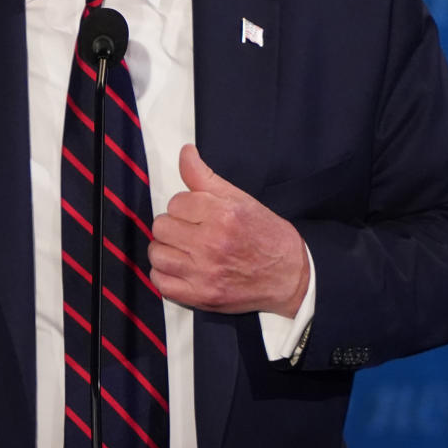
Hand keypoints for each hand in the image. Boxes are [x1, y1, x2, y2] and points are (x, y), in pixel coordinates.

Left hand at [149, 144, 309, 317]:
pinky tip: (180, 268)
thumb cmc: (265, 234)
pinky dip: (165, 275)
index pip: (175, 202)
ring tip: (184, 249)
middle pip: (161, 226)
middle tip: (190, 231)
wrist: (290, 276)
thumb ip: (204, 176)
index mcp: (222, 215)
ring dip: (166, 249)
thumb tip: (185, 151)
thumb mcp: (239, 198)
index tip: (197, 214)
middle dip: (173, 226)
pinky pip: (160, 282)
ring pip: (157, 252)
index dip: (184, 206)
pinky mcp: (201, 296)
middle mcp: (212, 244)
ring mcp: (205, 272)